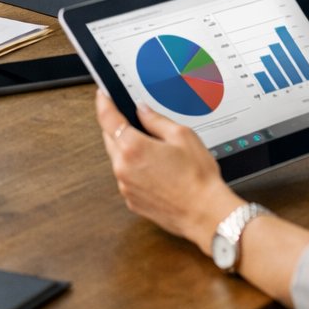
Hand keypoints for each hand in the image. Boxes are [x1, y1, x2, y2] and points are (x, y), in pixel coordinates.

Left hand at [96, 90, 242, 253]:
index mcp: (133, 147)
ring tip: (152, 149)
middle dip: (117, 126)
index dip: (104, 102)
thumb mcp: (182, 136)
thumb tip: (142, 110)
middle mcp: (123, 168)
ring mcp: (126, 186)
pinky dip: (133, 169)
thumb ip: (156, 120)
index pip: (108, 118)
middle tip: (132, 119)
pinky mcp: (132, 200)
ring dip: (126, 150)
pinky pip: (126, 178)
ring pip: (117, 159)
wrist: (205, 214)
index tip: (103, 95)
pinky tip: (154, 169)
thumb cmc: (198, 178)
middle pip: (109, 138)